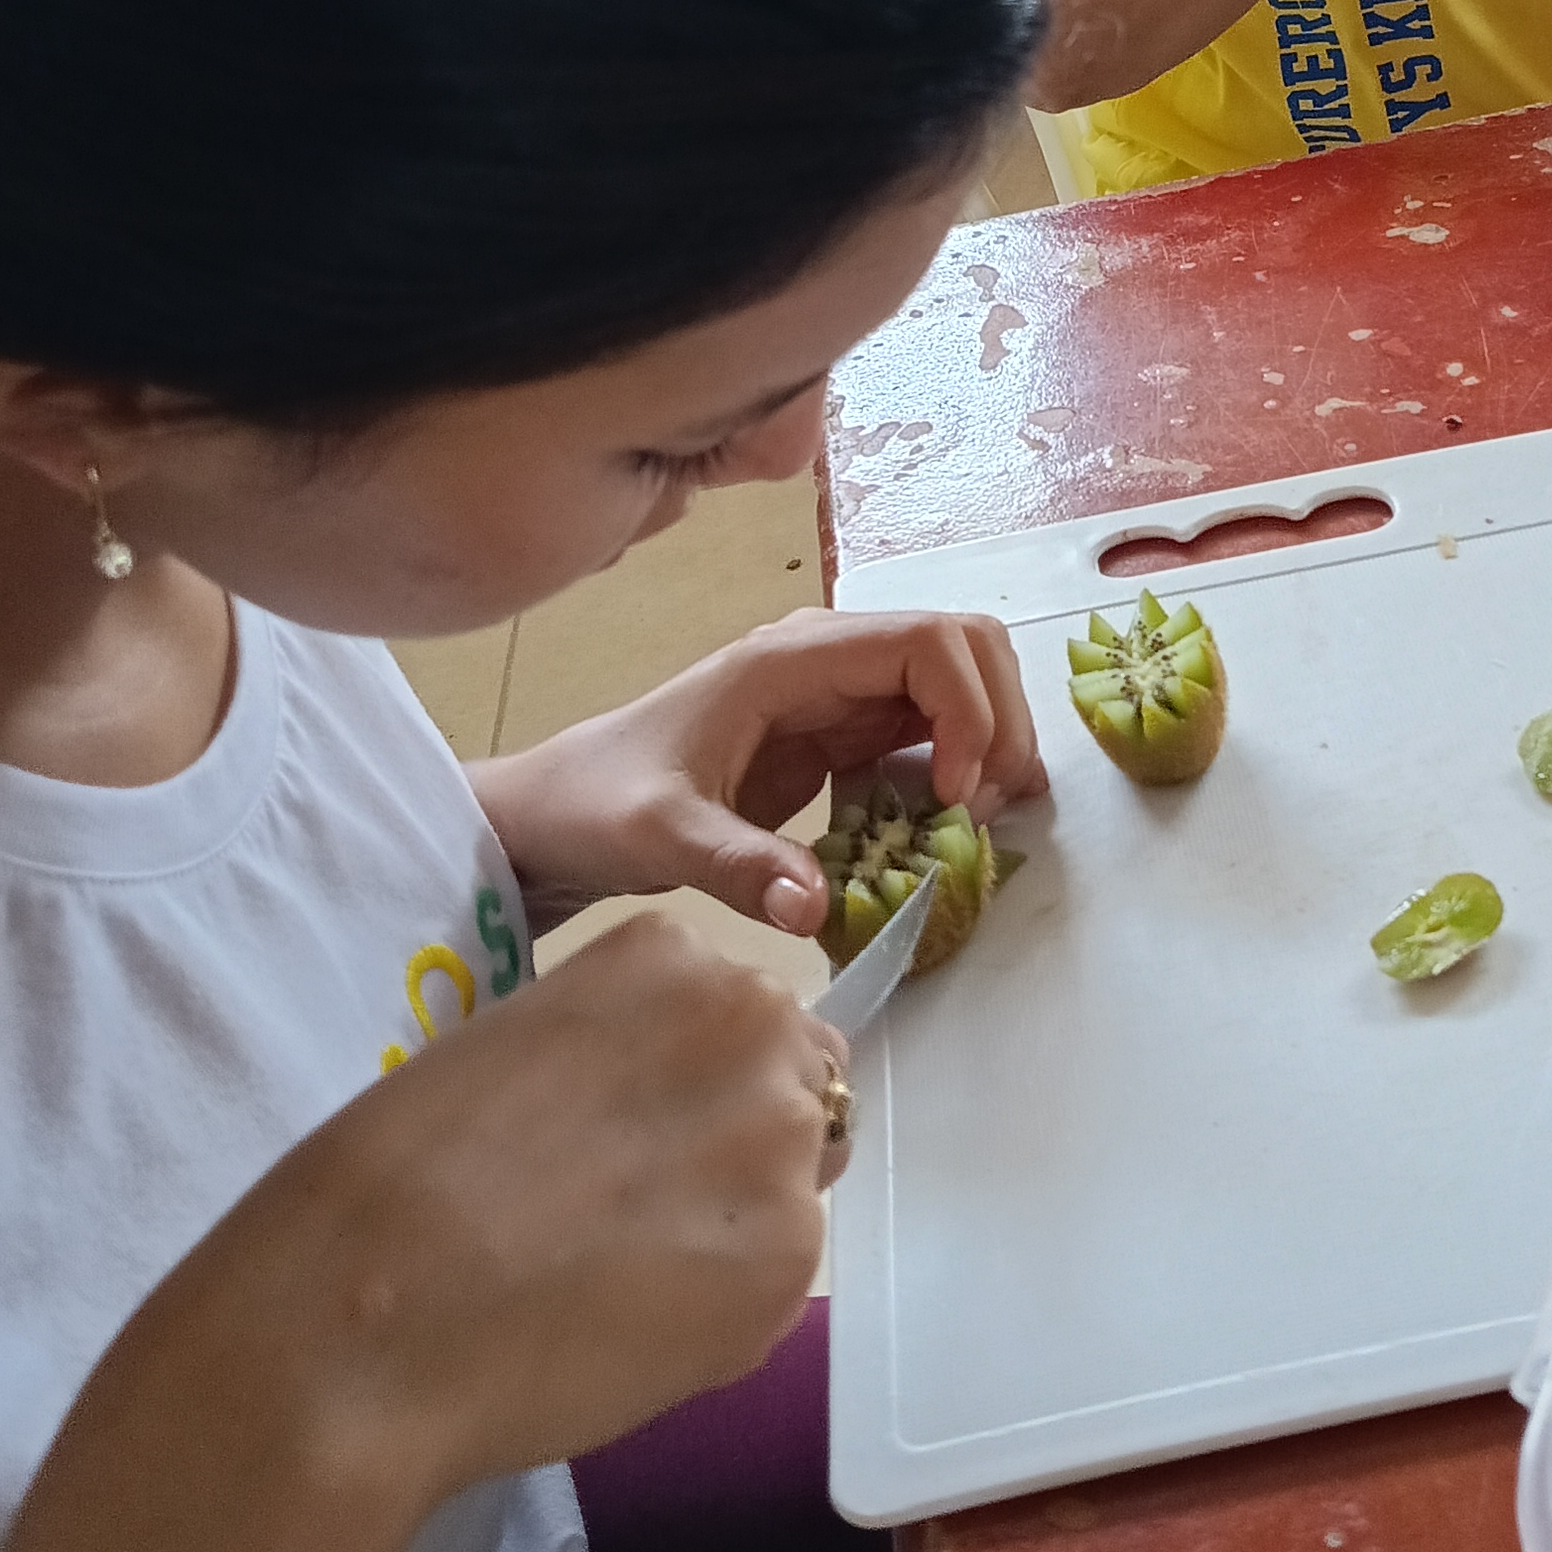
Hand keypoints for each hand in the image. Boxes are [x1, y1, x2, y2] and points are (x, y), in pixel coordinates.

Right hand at [193, 907, 850, 1508]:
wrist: (369, 1310)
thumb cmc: (402, 1173)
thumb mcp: (523, 1041)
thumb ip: (625, 1049)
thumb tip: (670, 1111)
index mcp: (673, 955)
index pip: (747, 1016)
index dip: (696, 1086)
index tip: (636, 1137)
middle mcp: (751, 1026)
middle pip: (797, 1085)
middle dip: (740, 1138)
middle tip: (639, 1208)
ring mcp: (780, 1143)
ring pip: (798, 1182)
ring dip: (738, 1220)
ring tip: (624, 1271)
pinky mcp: (789, 1259)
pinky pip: (778, 1276)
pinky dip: (724, 1302)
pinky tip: (630, 1321)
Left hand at [472, 607, 1045, 940]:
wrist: (553, 814)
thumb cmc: (596, 806)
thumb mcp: (658, 837)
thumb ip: (737, 866)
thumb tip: (814, 909)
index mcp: (788, 658)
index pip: (924, 641)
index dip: (966, 709)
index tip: (955, 794)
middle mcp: (825, 659)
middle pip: (961, 644)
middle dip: (998, 718)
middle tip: (985, 809)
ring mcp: (837, 694)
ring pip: (957, 681)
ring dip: (990, 738)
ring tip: (976, 819)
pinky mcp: (839, 735)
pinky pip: (929, 729)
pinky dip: (962, 764)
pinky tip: (956, 822)